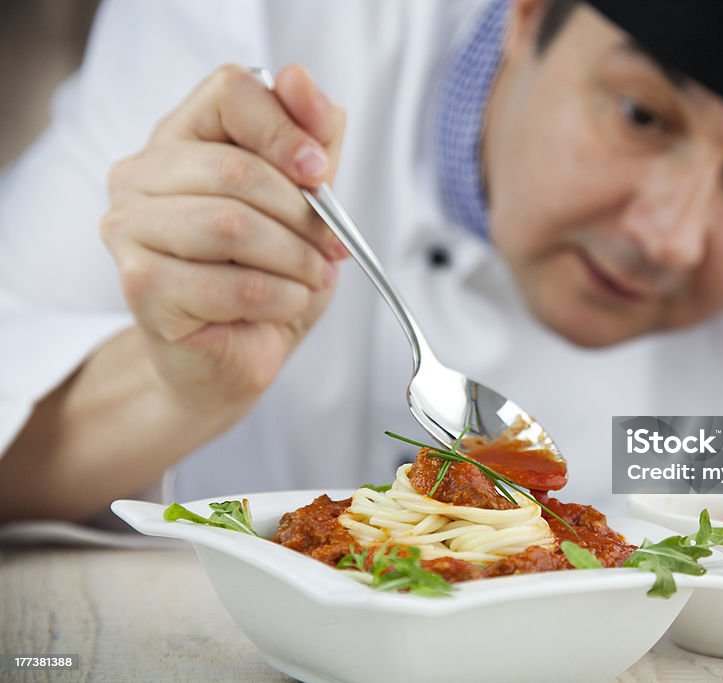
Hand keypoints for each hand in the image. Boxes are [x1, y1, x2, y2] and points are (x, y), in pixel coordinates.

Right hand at [101, 64, 346, 415]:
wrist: (235, 354)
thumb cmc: (268, 274)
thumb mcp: (307, 202)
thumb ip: (314, 140)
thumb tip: (300, 79)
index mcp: (181, 136)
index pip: (231, 91)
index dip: (287, 129)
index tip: (322, 172)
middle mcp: (140, 174)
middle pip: (238, 168)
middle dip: (304, 215)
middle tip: (332, 247)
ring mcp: (129, 229)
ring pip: (233, 225)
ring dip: (295, 259)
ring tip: (311, 278)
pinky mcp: (142, 286)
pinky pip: (233, 284)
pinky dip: (280, 297)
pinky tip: (286, 303)